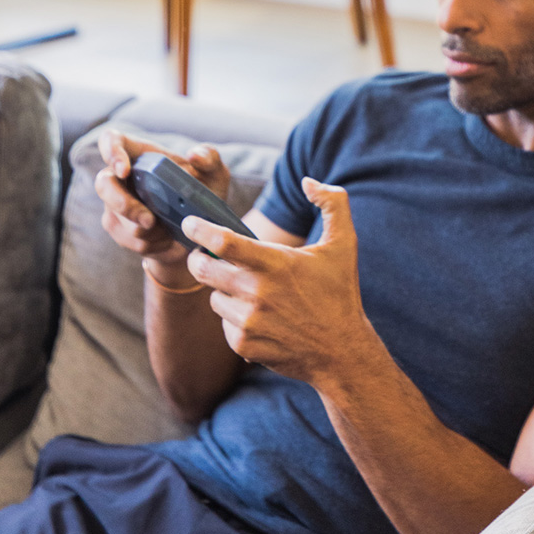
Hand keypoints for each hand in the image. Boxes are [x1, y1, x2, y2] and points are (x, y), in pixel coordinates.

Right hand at [95, 130, 230, 279]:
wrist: (200, 227)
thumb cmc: (204, 191)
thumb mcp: (214, 173)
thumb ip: (210, 157)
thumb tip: (194, 156)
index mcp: (138, 155)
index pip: (110, 140)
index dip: (110, 151)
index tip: (124, 170)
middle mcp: (121, 178)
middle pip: (104, 185)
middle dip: (124, 205)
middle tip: (150, 220)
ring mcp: (115, 205)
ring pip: (117, 220)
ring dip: (146, 232)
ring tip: (171, 232)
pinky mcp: (119, 229)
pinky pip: (128, 241)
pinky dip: (151, 245)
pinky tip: (168, 241)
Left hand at [182, 177, 384, 389]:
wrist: (342, 352)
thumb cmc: (340, 294)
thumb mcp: (344, 244)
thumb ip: (332, 203)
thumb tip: (307, 181)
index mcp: (276, 263)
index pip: (223, 241)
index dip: (199, 229)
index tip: (189, 223)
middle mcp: (258, 293)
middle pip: (203, 269)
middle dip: (198, 259)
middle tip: (203, 257)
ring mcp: (249, 321)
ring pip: (214, 298)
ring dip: (224, 292)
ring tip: (250, 293)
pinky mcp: (244, 345)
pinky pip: (224, 324)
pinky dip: (235, 319)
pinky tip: (259, 319)